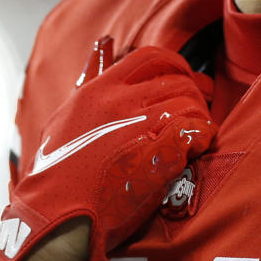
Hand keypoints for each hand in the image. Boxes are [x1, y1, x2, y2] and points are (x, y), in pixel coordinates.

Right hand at [0, 44, 215, 260]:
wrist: (56, 215)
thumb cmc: (56, 172)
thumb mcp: (65, 116)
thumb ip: (89, 80)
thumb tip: (104, 45)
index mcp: (99, 90)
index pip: (150, 56)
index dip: (174, 64)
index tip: (182, 76)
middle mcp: (121, 103)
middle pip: (176, 79)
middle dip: (194, 91)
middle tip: (199, 105)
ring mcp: (141, 127)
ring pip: (190, 103)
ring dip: (199, 115)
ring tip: (197, 131)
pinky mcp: (159, 156)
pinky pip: (196, 131)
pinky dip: (204, 136)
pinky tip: (199, 146)